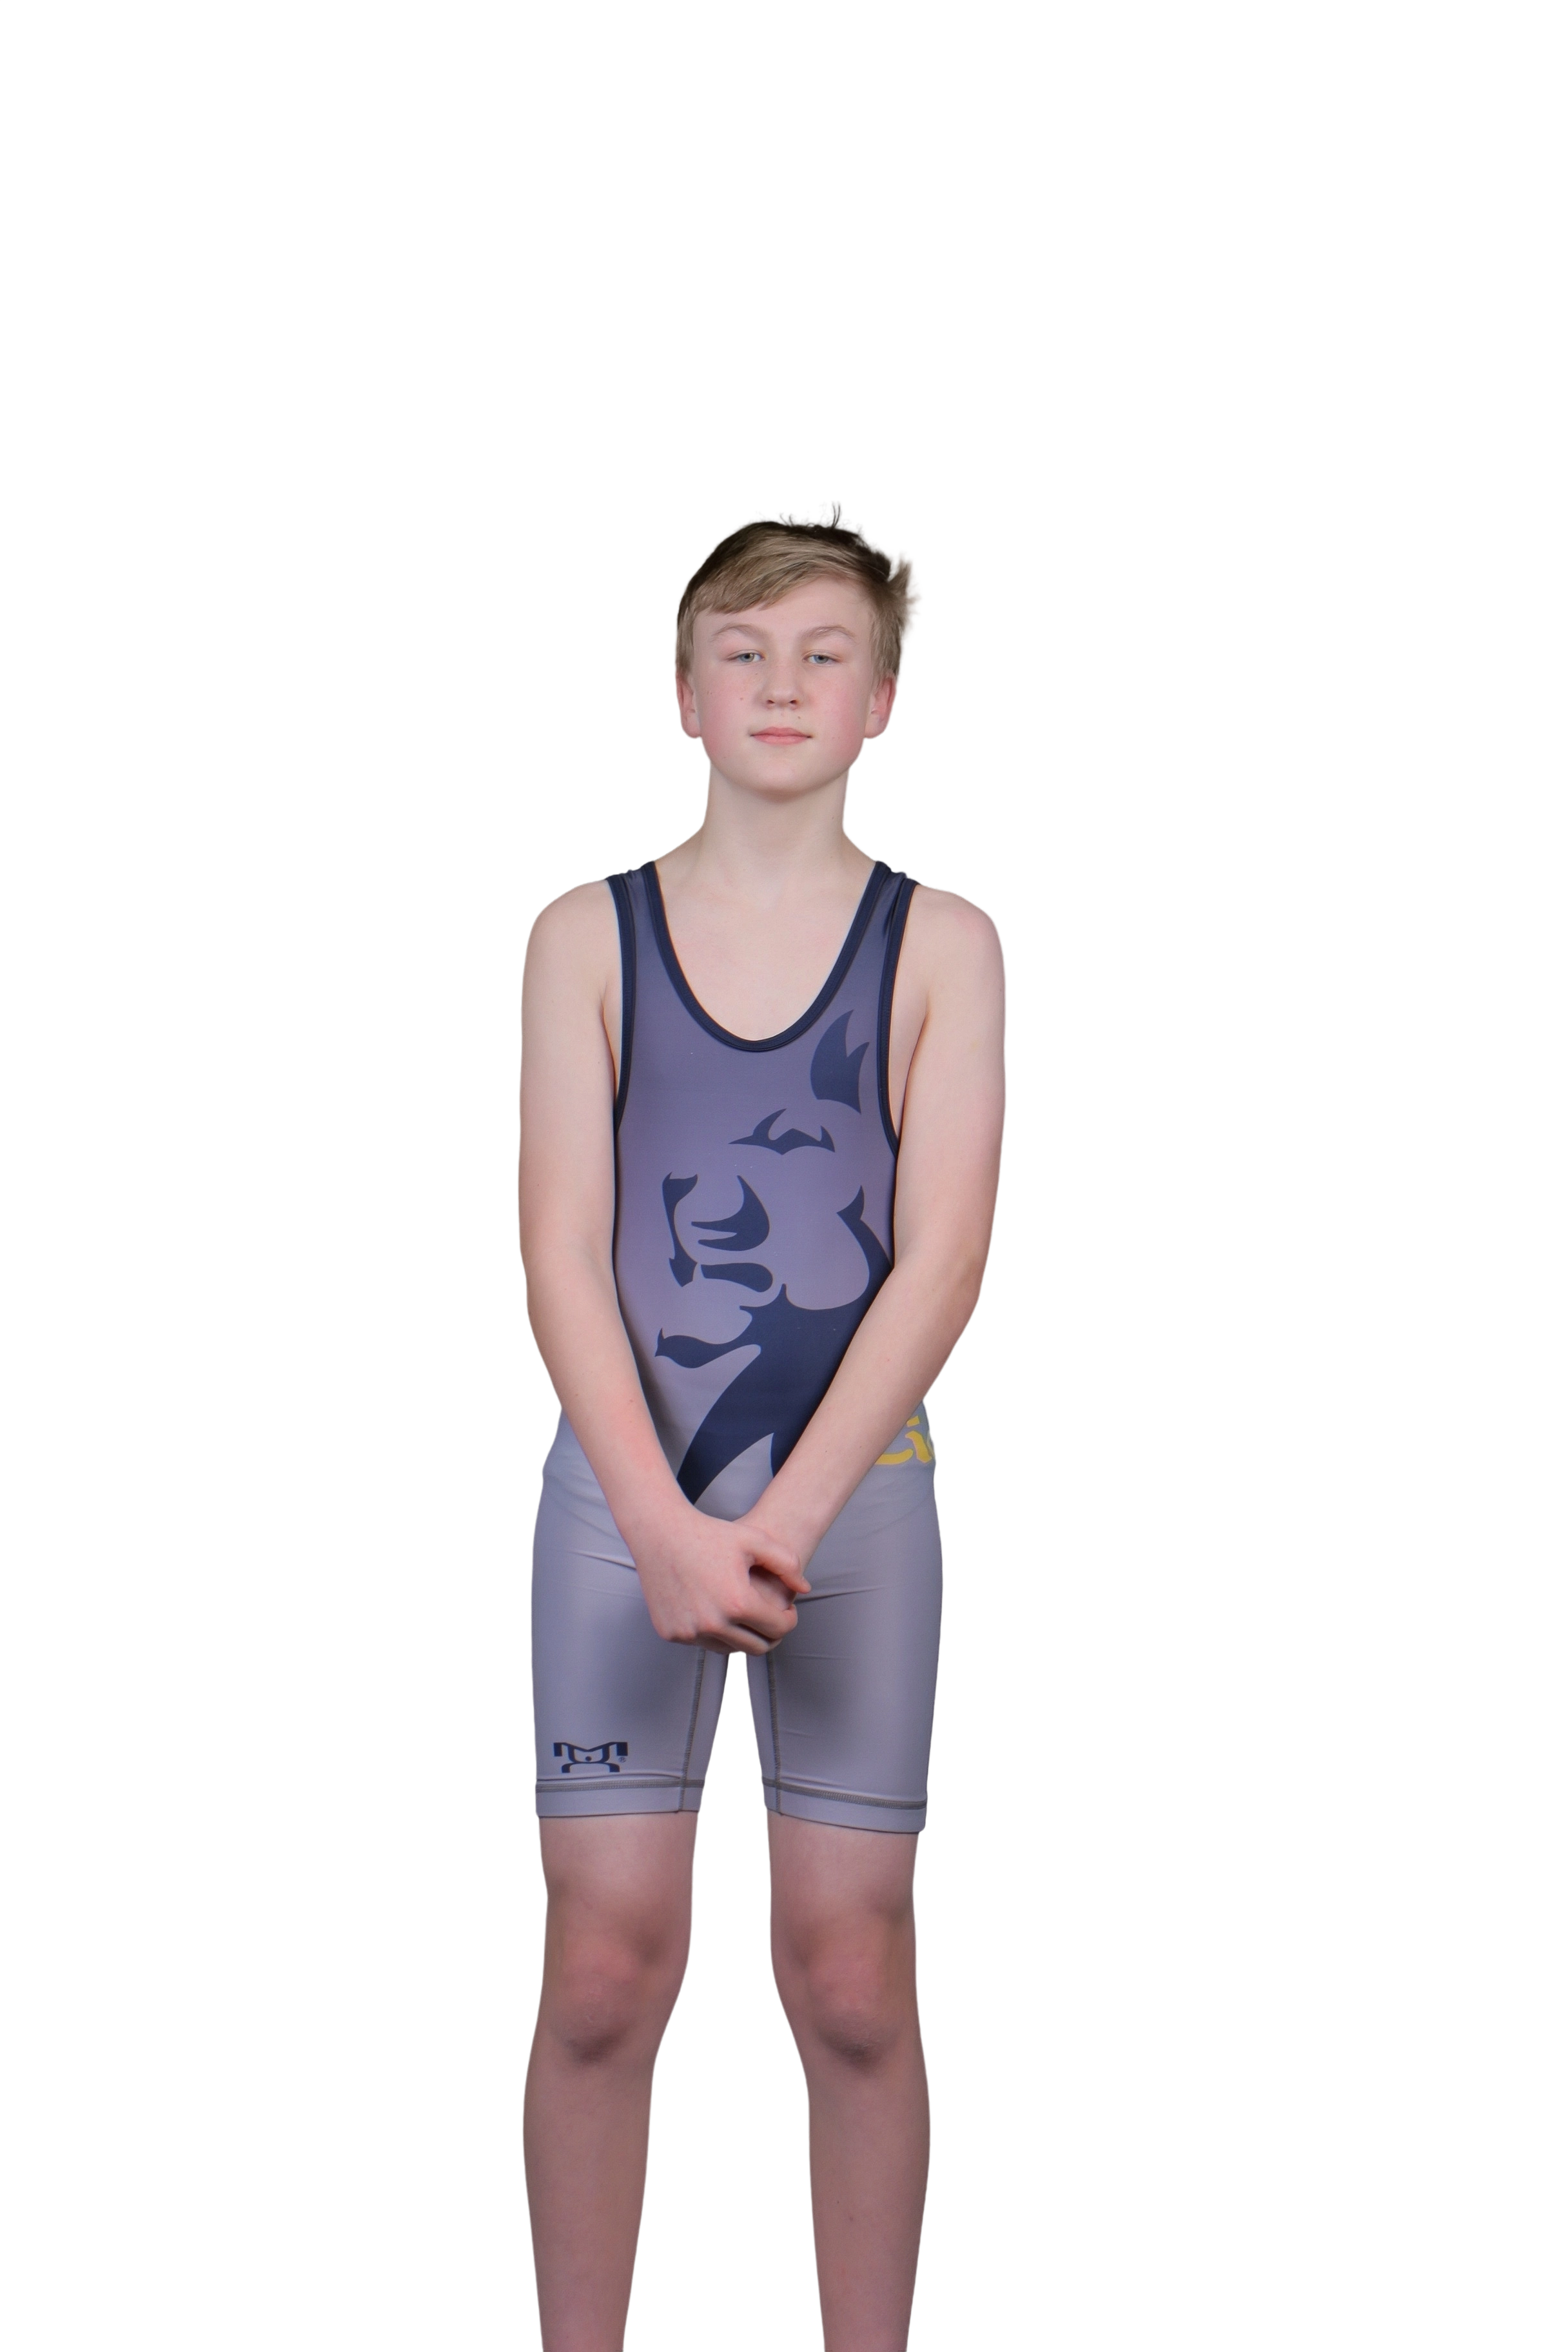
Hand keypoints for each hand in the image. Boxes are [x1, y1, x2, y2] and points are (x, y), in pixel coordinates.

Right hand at [632, 1499, 810, 1656]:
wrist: (659, 1533)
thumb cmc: (709, 1533)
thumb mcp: (755, 1540)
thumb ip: (787, 1563)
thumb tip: (804, 1590)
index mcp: (737, 1603)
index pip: (779, 1629)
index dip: (789, 1620)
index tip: (787, 1612)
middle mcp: (712, 1624)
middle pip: (757, 1647)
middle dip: (770, 1635)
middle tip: (771, 1620)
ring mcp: (689, 1632)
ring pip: (730, 1648)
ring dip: (741, 1636)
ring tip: (744, 1614)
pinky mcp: (671, 1634)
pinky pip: (703, 1643)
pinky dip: (714, 1632)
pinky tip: (717, 1610)